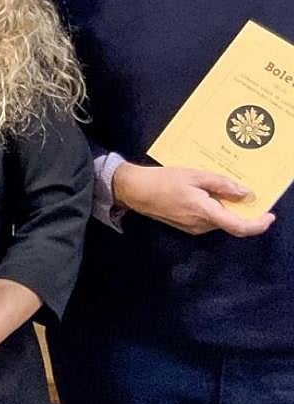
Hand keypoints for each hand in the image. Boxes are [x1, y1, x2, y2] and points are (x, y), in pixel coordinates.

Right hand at [113, 162, 274, 236]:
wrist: (134, 190)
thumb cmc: (163, 180)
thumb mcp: (195, 175)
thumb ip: (221, 184)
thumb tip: (246, 193)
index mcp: (205, 212)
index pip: (240, 227)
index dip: (259, 224)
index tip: (269, 215)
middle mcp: (201, 225)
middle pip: (230, 222)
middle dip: (240, 209)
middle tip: (241, 190)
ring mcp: (192, 227)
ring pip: (219, 220)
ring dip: (225, 207)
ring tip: (218, 186)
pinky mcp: (185, 225)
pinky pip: (207, 219)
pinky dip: (213, 208)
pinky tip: (204, 193)